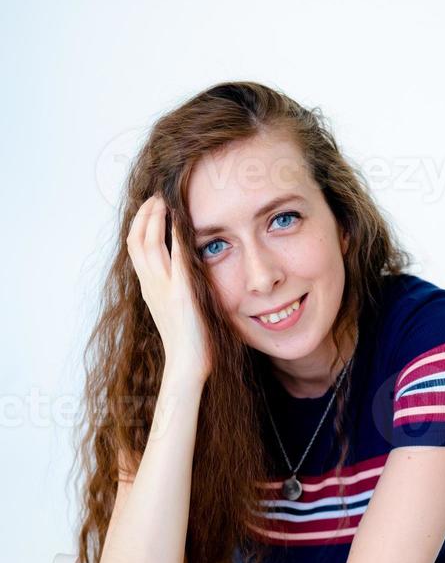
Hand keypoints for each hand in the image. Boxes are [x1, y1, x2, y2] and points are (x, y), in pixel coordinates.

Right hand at [126, 192, 212, 384]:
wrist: (188, 365)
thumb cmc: (189, 343)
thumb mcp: (176, 310)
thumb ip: (176, 290)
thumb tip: (186, 276)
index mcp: (149, 289)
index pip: (136, 249)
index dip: (140, 225)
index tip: (150, 208)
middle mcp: (151, 285)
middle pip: (136, 241)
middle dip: (145, 214)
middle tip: (156, 197)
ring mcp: (163, 288)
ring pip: (149, 243)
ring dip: (156, 218)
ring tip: (164, 201)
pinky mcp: (180, 292)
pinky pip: (175, 256)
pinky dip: (176, 234)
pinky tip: (182, 218)